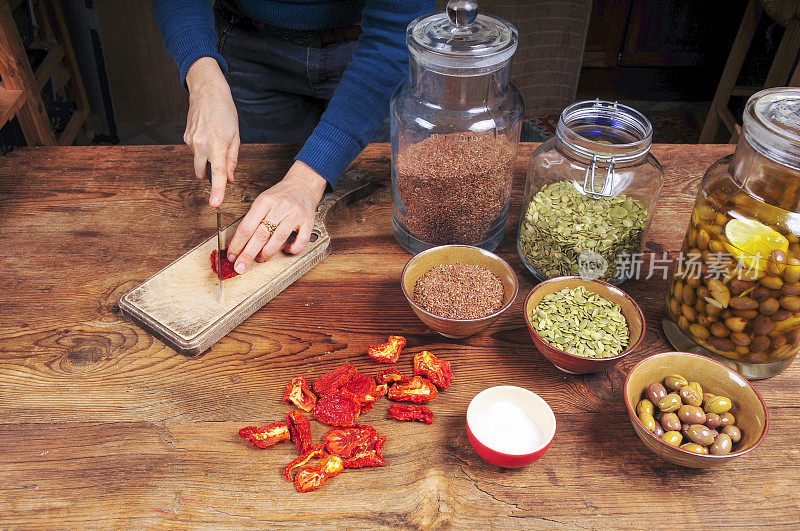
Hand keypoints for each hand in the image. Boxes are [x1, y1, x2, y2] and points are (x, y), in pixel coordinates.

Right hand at [185, 57, 239, 206]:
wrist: (207, 91)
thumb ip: (232, 160)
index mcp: (217, 145)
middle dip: (209, 175)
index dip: (217, 191)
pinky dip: (201, 149)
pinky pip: (194, 151)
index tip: (215, 204)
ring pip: (198, 162)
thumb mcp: (236, 137)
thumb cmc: (225, 112)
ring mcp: (190, 142)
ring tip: (215, 140)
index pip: (217, 174)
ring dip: (206, 159)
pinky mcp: (185, 138)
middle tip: (220, 163)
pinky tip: (207, 134)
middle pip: (202, 173)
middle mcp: (200, 145)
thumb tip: (230, 179)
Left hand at [226, 161, 327, 272]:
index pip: (247, 226)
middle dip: (248, 254)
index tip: (232, 255)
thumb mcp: (263, 200)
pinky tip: (286, 250)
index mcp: (264, 201)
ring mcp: (295, 215)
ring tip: (260, 259)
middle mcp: (280, 207)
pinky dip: (293, 249)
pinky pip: (301, 241)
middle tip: (241, 267)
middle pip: (260, 235)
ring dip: (267, 253)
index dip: (238, 243)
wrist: (303, 185)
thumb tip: (240, 242)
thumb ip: (253, 218)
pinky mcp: (308, 222)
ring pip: (278, 239)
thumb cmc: (280, 195)